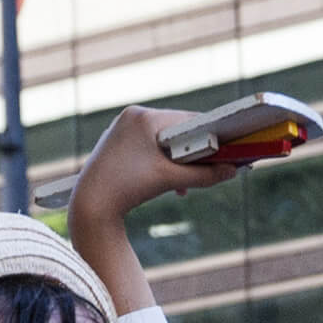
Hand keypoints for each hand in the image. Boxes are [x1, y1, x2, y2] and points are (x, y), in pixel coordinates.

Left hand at [71, 106, 237, 225]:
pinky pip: (148, 149)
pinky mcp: (116, 145)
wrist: (89, 207)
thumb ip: (204, 175)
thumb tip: (232, 172)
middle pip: (176, 131)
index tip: (228, 147)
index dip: (210, 135)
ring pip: (163, 142)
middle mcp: (131, 116)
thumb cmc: (127, 188)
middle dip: (193, 152)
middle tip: (211, 169)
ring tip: (186, 185)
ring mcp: (121, 130)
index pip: (187, 120)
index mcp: (143, 116)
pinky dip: (162, 165)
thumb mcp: (170, 180)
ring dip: (178, 162)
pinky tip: (170, 185)